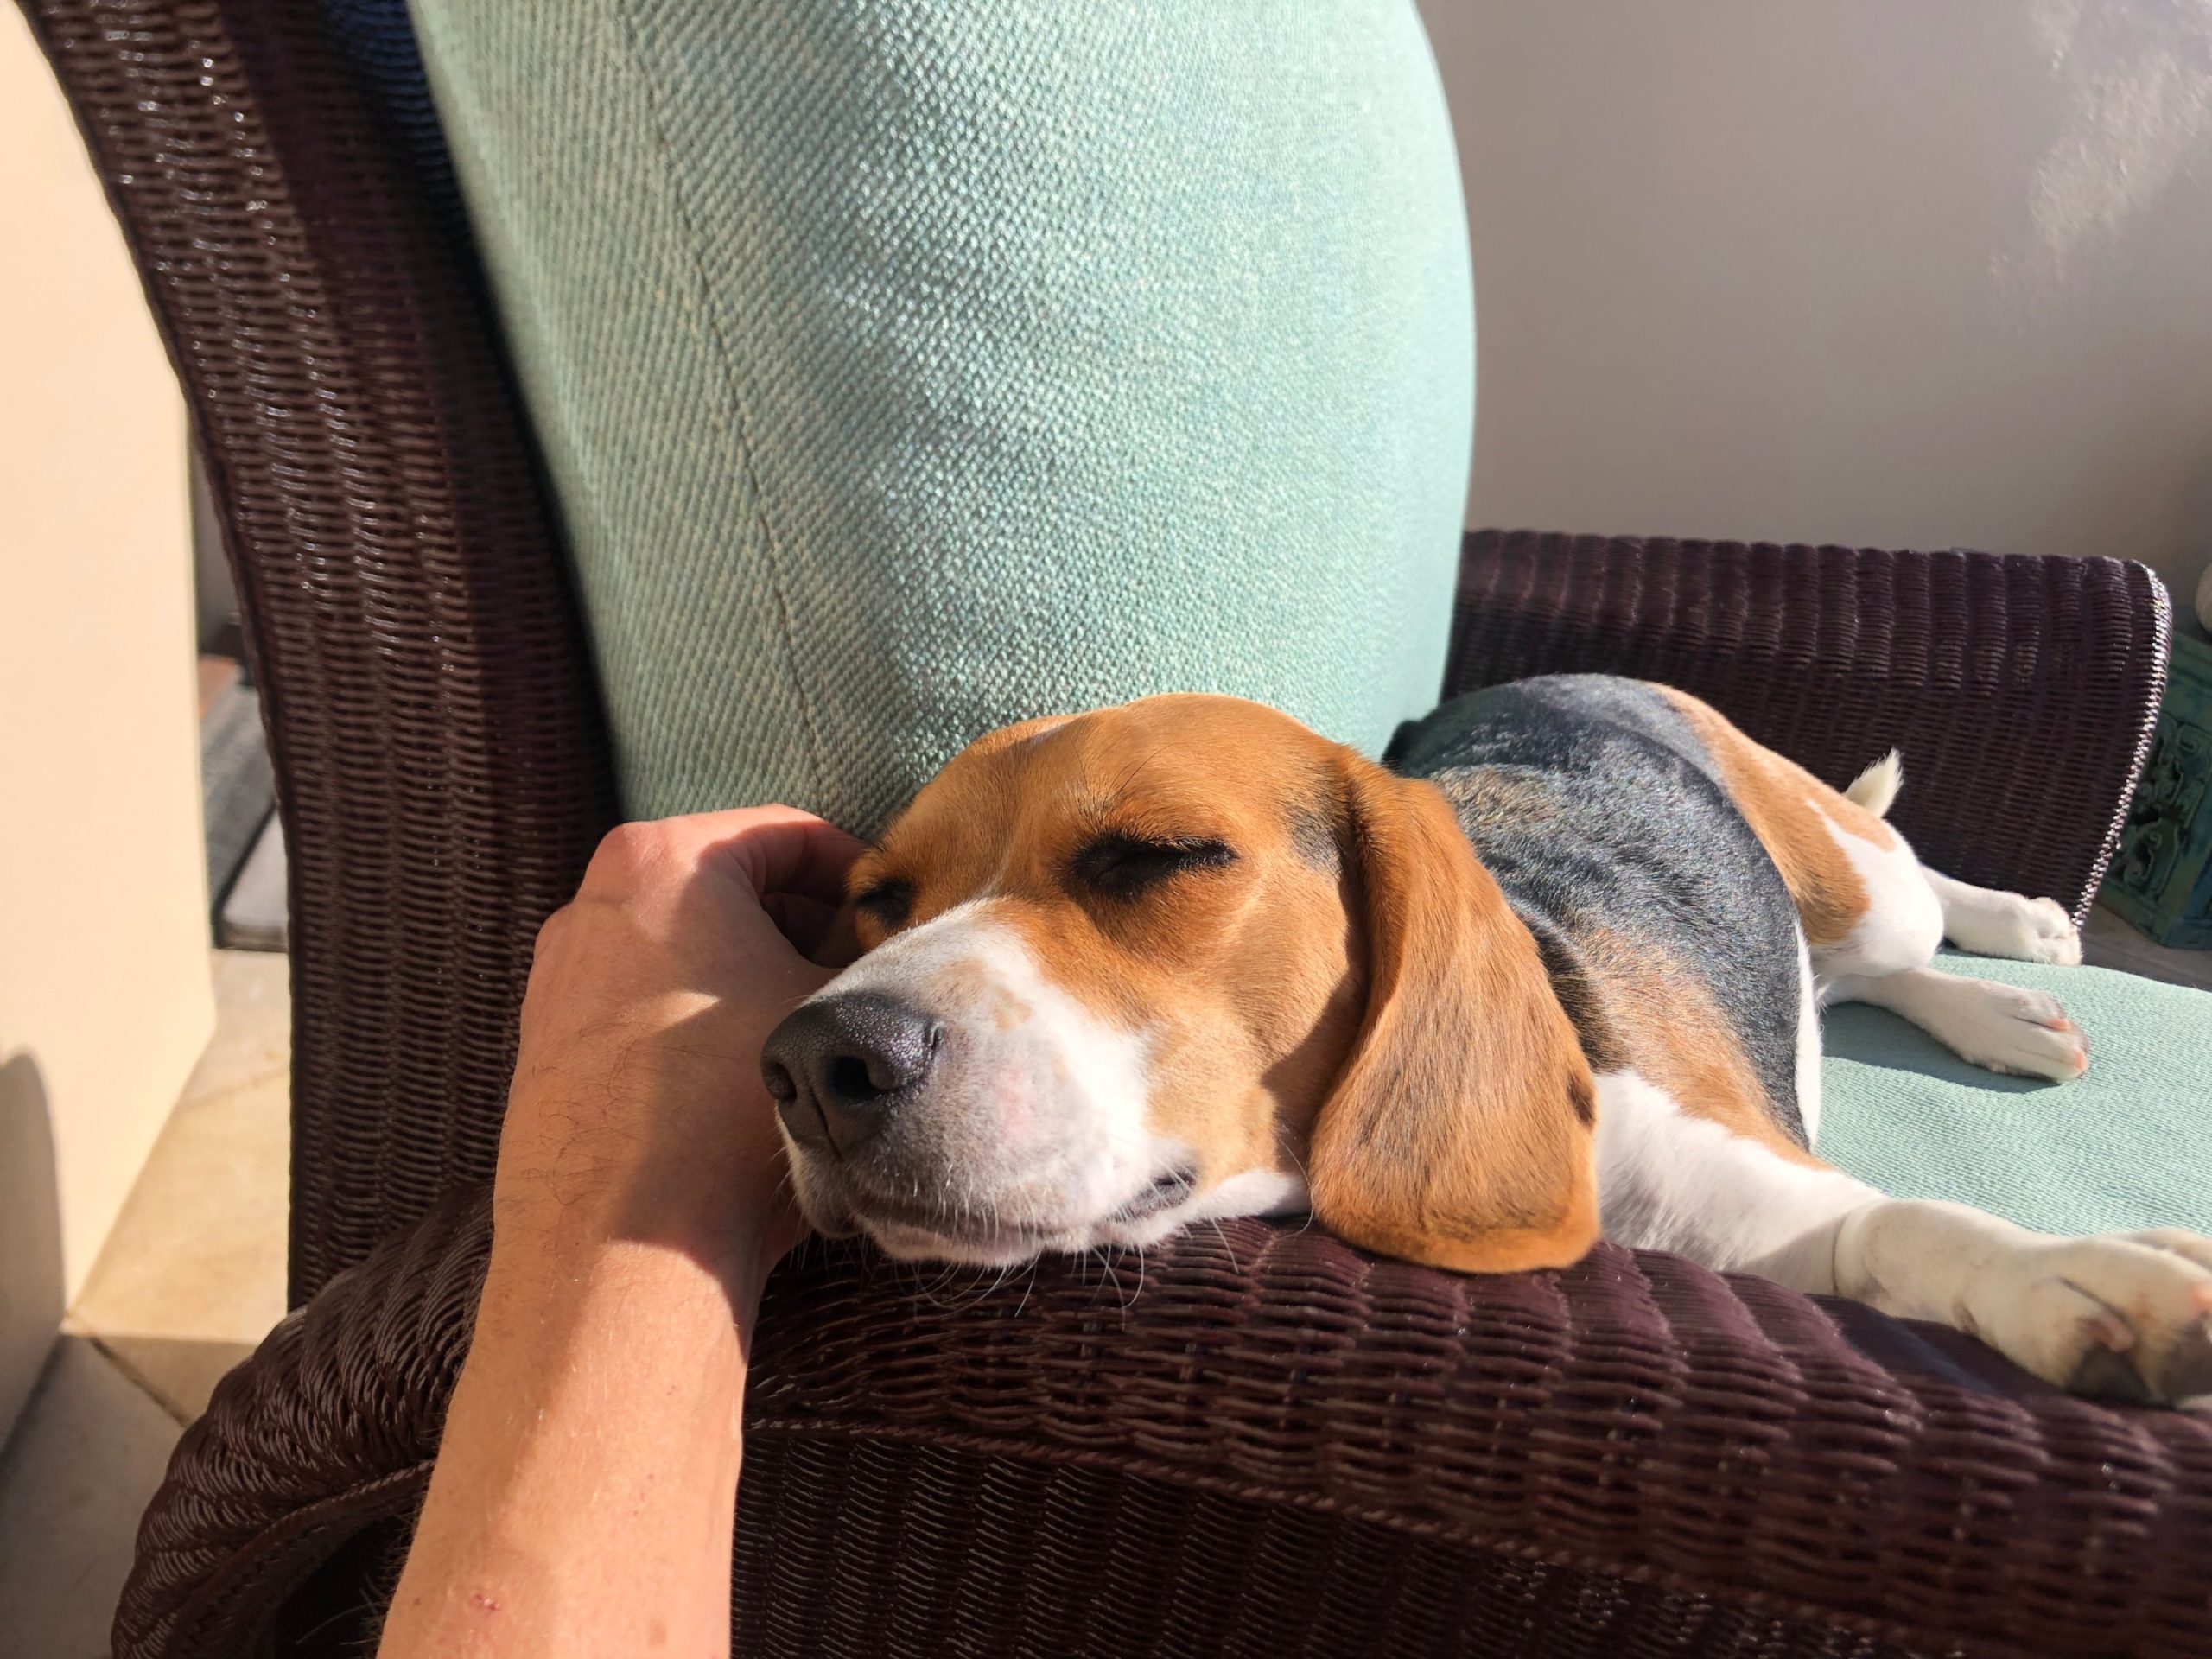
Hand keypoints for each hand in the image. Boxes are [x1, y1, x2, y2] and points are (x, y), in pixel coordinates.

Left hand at [493, 805, 864, 1300]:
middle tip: (860, 984)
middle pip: (730, 889)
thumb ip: (874, 963)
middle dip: (801, 930)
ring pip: (684, 952)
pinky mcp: (544, 1046)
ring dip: (749, 981)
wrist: (623, 1244)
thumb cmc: (731, 1111)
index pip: (791, 836)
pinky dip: (695, 1028)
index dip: (862, 881)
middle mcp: (593, 902)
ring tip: (806, 1044)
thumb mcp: (839, 1013)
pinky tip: (739, 1091)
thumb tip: (895, 958)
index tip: (896, 930)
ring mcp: (557, 976)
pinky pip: (640, 1009)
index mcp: (664, 860)